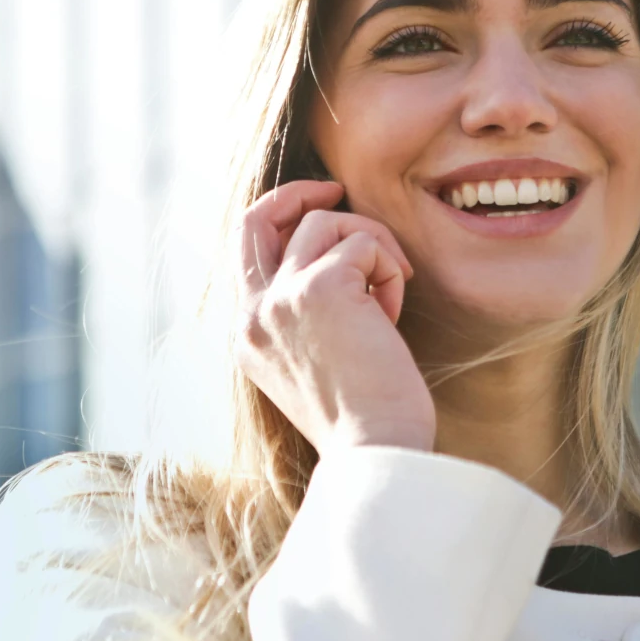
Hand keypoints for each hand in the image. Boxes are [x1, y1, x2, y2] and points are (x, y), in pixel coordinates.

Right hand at [234, 180, 434, 454]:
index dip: (281, 218)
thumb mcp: (315, 363)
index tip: (320, 210)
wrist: (376, 451)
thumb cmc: (364, 417)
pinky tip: (393, 314)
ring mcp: (281, 298)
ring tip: (390, 294)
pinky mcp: (321, 288)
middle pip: (257, 217)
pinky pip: (365, 243)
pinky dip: (389, 269)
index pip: (245, 250)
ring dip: (372, 247)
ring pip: (327, 223)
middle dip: (299, 193)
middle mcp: (252, 314)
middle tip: (338, 189)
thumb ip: (306, 316)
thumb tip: (337, 262)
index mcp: (247, 335)